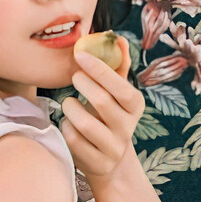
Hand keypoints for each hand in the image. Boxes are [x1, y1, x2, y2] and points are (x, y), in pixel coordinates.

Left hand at [59, 44, 142, 190]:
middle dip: (83, 84)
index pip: (121, 86)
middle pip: (101, 102)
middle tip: (74, 76)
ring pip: (84, 123)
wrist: (110, 160)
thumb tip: (119, 37)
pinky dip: (65, 127)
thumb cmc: (109, 116)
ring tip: (69, 103)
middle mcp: (127, 128)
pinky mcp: (96, 163)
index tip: (79, 54)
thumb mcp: (116, 94)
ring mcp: (112, 149)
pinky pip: (72, 140)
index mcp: (135, 106)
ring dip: (70, 107)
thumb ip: (117, 66)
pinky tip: (68, 124)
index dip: (99, 68)